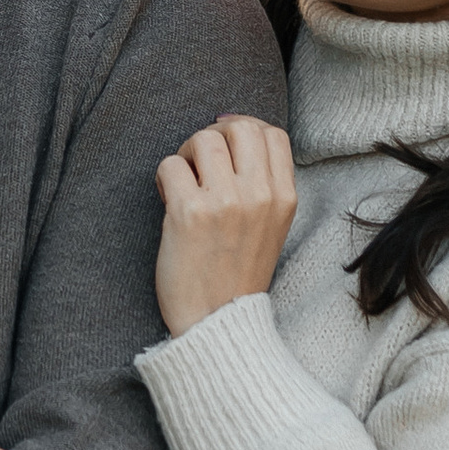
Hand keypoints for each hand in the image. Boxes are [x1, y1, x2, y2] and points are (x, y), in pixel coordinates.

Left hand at [154, 117, 299, 336]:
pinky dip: (164, 177)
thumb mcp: (271, 227)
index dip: (244, 129)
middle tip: (199, 160)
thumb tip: (233, 127)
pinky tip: (167, 198)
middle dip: (214, 135)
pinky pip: (171, 165)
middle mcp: (259, 196)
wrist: (216, 322)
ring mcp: (225, 202)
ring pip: (203, 139)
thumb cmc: (236, 273)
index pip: (272, 134)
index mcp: (284, 199)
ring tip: (183, 181)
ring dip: (186, 154)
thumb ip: (262, 183)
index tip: (225, 145)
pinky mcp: (189, 213)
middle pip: (240, 127)